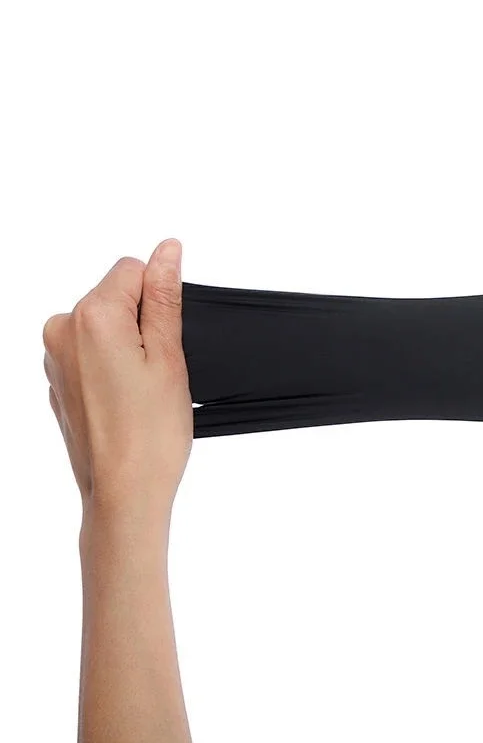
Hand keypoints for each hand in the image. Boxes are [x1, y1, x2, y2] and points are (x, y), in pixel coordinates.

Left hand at [43, 239, 191, 534]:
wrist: (123, 492)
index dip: (160, 300)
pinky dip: (111, 367)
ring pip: (104, 326)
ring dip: (126, 346)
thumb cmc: (150, 434)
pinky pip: (90, 353)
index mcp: (89, 317)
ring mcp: (53, 358)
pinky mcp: (56, 380)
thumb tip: (167, 250)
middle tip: (158, 372)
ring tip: (142, 391)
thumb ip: (164, 296)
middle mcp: (60, 331)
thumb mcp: (169, 356)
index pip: (133, 270)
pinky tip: (126, 402)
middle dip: (142, 323)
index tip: (166, 340)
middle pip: (115, 297)